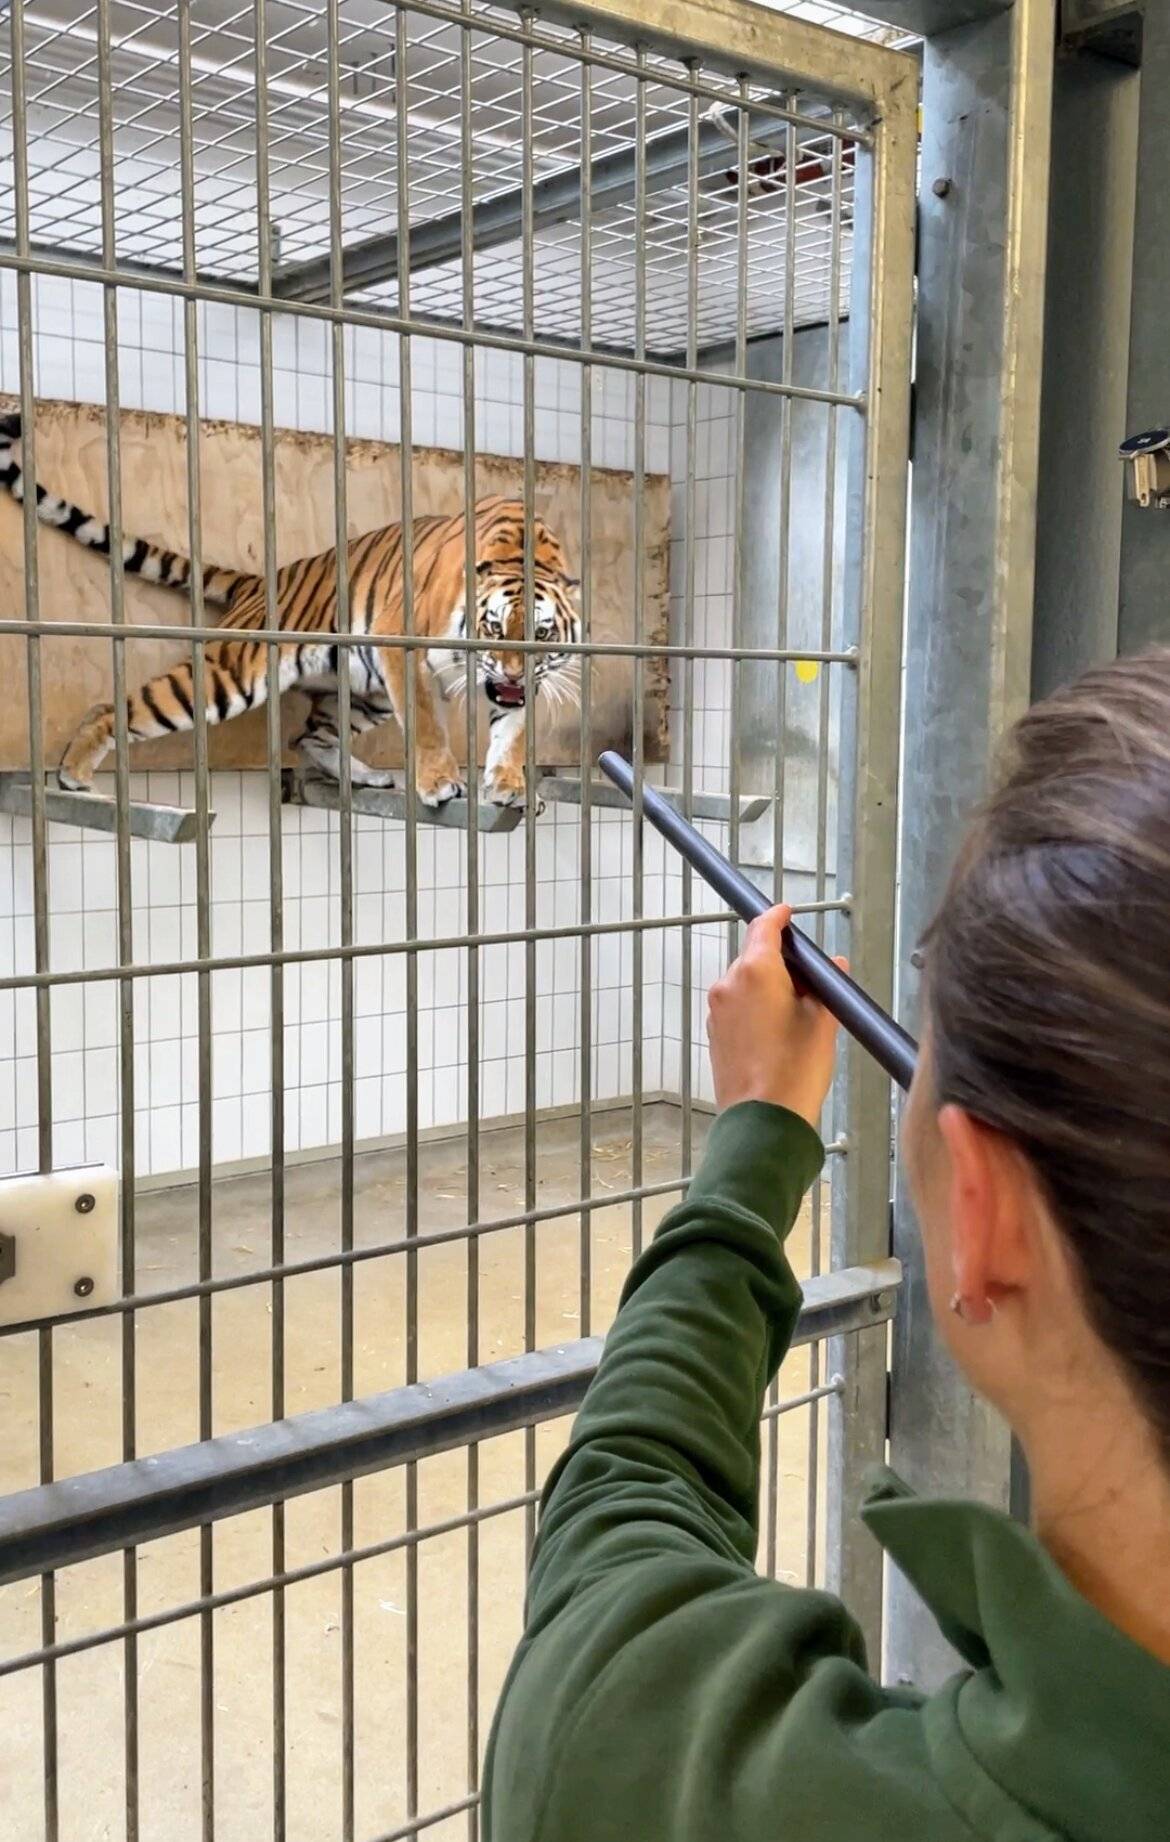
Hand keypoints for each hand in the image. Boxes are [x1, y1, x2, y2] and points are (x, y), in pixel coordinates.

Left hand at [706, 904, 845, 1129]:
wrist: (764, 1119)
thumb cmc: (795, 1069)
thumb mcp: (823, 1020)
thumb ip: (825, 986)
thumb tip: (834, 966)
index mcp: (755, 970)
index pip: (764, 927)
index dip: (777, 917)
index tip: (786, 912)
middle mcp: (729, 983)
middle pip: (754, 957)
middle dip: (780, 963)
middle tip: (810, 982)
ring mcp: (717, 1009)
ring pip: (744, 983)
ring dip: (766, 988)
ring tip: (796, 1014)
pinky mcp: (713, 1032)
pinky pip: (736, 1007)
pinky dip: (754, 1008)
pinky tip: (776, 1032)